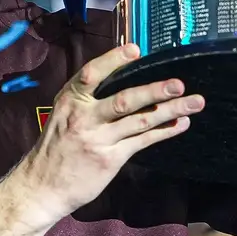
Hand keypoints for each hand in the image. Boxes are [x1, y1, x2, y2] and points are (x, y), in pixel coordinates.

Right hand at [9, 42, 203, 227]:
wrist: (41, 186)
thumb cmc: (56, 146)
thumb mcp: (62, 114)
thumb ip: (86, 98)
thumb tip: (122, 77)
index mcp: (70, 100)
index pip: (91, 74)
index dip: (113, 60)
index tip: (136, 49)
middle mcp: (83, 118)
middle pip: (124, 100)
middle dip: (154, 91)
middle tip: (179, 84)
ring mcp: (98, 140)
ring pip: (140, 121)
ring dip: (169, 111)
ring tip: (194, 102)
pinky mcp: (110, 160)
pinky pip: (142, 142)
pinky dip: (164, 132)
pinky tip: (181, 123)